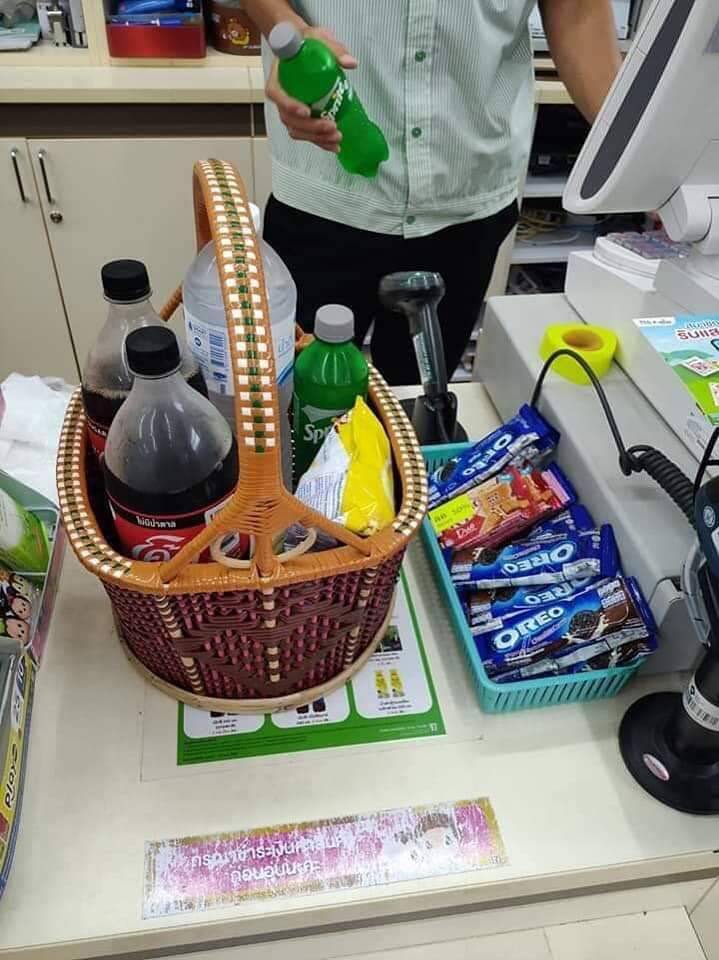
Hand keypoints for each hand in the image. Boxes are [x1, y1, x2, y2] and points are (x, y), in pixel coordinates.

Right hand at [266, 27, 357, 152]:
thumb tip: (350, 63)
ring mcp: (289, 110)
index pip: (277, 95)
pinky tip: (333, 145)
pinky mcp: (300, 118)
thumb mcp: (318, 37)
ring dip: (316, 139)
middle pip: (289, 119)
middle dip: (310, 128)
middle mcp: (281, 98)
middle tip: (331, 127)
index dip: (290, 105)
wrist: (303, 48)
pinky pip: (306, 134)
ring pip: (297, 131)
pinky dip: (319, 142)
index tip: (306, 111)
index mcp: (278, 78)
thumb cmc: (306, 42)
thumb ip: (333, 48)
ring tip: (336, 138)